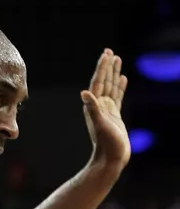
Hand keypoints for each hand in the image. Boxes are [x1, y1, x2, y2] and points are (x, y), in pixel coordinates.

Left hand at [81, 49, 129, 170]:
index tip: (106, 54)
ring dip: (113, 73)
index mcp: (94, 104)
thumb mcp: (100, 124)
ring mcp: (107, 108)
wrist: (111, 157)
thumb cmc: (106, 143)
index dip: (102, 68)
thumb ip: (93, 108)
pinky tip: (123, 78)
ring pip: (111, 86)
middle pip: (104, 80)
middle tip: (109, 51)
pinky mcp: (115, 114)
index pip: (98, 81)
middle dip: (107, 66)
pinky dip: (120, 86)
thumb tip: (84, 93)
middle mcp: (99, 104)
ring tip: (117, 59)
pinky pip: (118, 96)